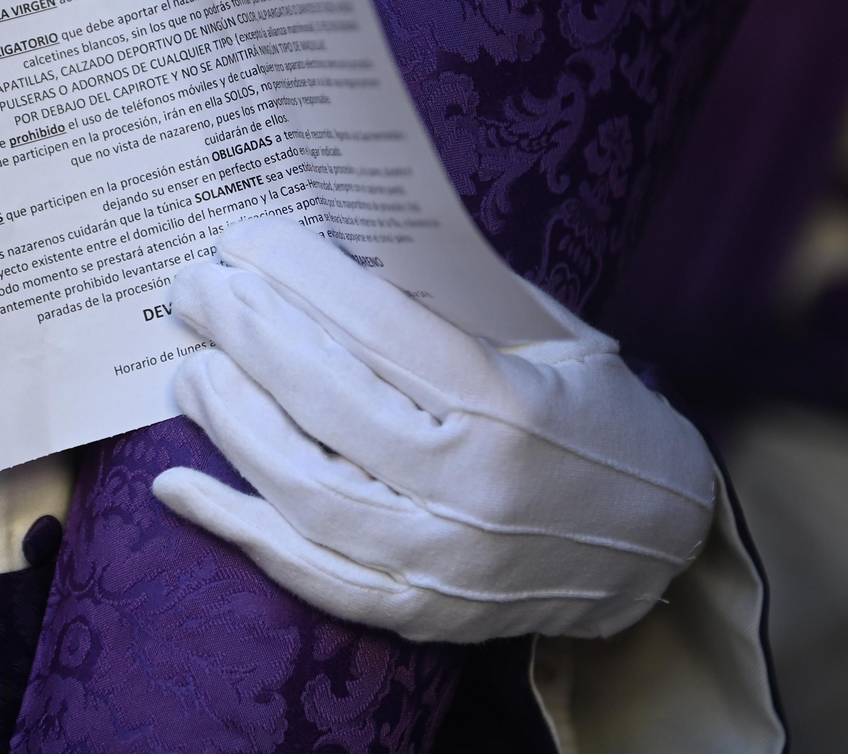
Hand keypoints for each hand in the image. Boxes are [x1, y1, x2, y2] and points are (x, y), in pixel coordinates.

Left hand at [152, 218, 717, 643]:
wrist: (668, 545)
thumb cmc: (602, 418)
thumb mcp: (557, 339)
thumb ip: (460, 300)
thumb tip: (342, 245)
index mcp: (508, 403)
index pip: (376, 325)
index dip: (296, 275)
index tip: (242, 238)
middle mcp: (470, 486)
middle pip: (322, 397)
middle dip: (241, 330)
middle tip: (193, 288)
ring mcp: (441, 558)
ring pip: (300, 486)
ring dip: (228, 420)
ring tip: (188, 368)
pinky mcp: (420, 608)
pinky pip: (307, 573)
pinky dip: (235, 528)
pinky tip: (179, 485)